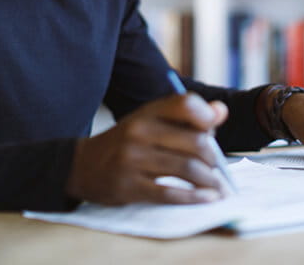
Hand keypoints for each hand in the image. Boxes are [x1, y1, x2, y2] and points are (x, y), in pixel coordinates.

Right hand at [66, 93, 227, 205]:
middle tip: (218, 169)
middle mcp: (140, 132)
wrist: (82, 165)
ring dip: (210, 181)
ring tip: (218, 188)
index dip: (207, 117)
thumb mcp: (150, 121)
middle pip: (195, 142)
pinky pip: (169, 194)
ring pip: (186, 169)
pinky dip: (194, 198)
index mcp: (148, 112)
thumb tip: (221, 112)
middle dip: (214, 159)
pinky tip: (207, 199)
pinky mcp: (128, 186)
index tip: (214, 131)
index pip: (186, 104)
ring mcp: (132, 159)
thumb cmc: (127, 142)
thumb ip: (186, 117)